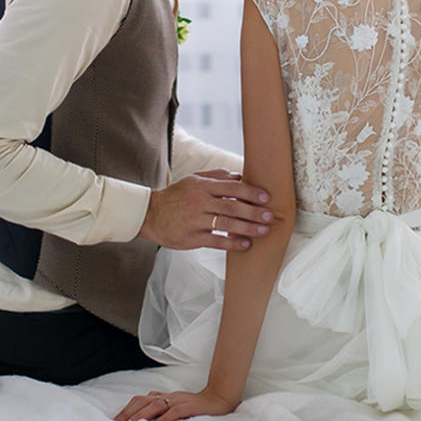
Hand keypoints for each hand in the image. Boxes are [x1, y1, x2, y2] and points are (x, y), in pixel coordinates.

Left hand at [112, 387, 238, 420]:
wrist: (218, 398)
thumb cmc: (196, 404)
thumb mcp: (175, 402)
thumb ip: (161, 402)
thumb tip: (145, 404)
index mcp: (164, 396)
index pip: (140, 399)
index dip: (127, 408)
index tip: (116, 420)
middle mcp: (169, 396)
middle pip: (144, 401)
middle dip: (129, 412)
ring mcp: (179, 400)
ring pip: (157, 405)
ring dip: (143, 414)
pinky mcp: (190, 406)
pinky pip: (175, 411)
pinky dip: (165, 418)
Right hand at [138, 169, 273, 251]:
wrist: (151, 215)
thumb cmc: (176, 196)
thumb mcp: (193, 180)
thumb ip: (217, 177)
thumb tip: (241, 176)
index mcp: (202, 187)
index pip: (232, 188)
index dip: (251, 193)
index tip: (266, 198)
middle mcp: (199, 202)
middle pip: (232, 207)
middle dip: (253, 212)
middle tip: (269, 217)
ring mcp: (195, 221)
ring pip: (226, 225)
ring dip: (247, 228)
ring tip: (263, 231)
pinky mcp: (191, 238)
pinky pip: (215, 242)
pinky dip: (232, 244)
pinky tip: (245, 245)